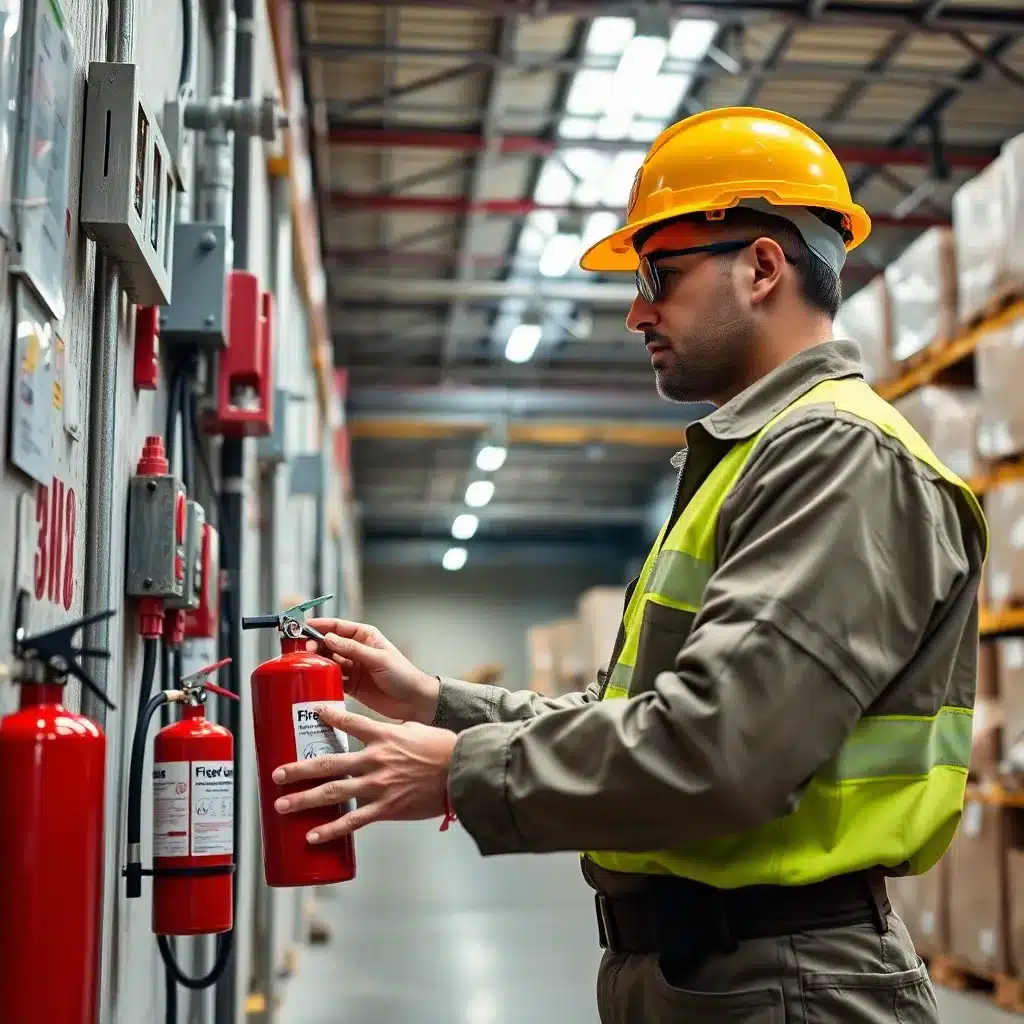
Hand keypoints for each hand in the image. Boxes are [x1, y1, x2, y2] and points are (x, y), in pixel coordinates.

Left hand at [272, 704, 456, 843]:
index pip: (349, 723)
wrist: (462, 773)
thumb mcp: (416, 730)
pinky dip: (330, 830)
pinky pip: (353, 821)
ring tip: (281, 805)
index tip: (312, 714)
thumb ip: (393, 733)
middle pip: (328, 763)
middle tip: (275, 774)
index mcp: (384, 736)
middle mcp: (375, 760)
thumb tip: (378, 733)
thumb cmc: (443, 749)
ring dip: (303, 799)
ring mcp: (378, 785)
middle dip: (298, 769)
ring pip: (332, 793)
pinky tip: (311, 836)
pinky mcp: (386, 808)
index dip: (328, 717)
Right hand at [303, 618, 439, 723]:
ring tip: (302, 665)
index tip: (302, 627)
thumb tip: (329, 638)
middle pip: (328, 644)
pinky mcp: (350, 685)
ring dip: (316, 663)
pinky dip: (322, 680)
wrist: (414, 701)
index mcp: (365, 636)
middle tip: (301, 651)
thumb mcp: (378, 658)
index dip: (319, 625)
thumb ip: (353, 649)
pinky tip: (312, 681)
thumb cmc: (403, 675)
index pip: (337, 627)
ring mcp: (352, 668)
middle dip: (314, 645)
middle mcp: (356, 650)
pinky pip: (331, 680)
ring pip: (328, 662)